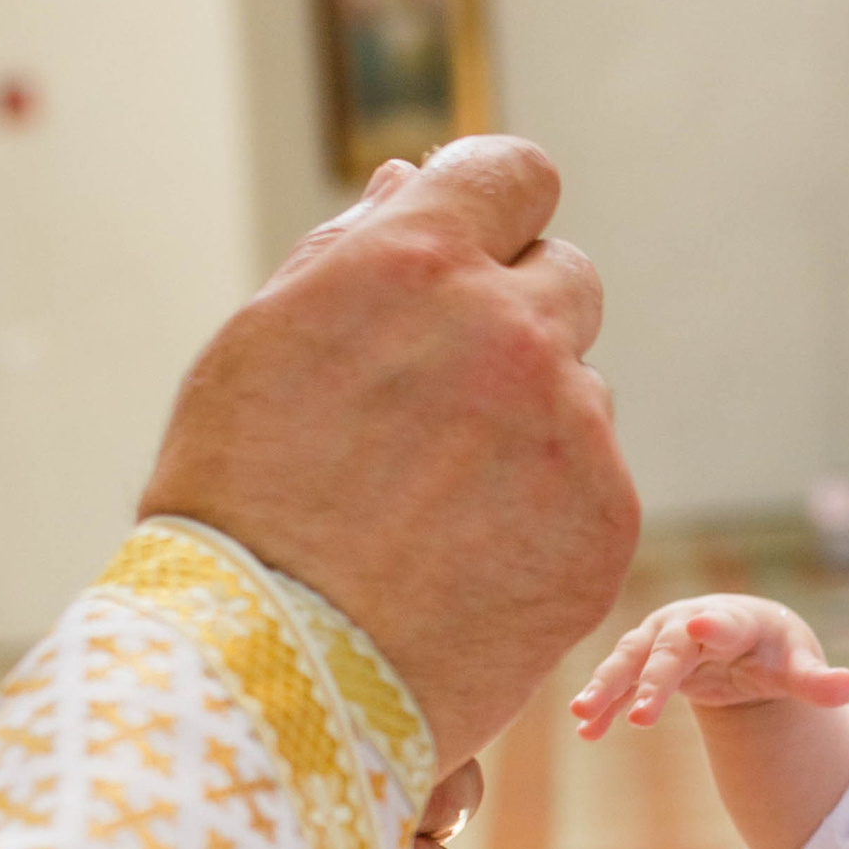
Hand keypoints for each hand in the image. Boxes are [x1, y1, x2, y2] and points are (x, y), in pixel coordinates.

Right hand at [139, 141, 639, 769]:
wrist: (274, 675)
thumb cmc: (241, 503)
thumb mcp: (262, 349)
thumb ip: (351, 256)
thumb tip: (411, 181)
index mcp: (416, 259)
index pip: (517, 174)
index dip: (498, 210)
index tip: (480, 249)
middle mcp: (511, 326)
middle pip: (568, 276)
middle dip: (519, 318)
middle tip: (445, 402)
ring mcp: (571, 424)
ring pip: (581, 386)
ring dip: (532, 421)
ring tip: (437, 504)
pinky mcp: (608, 517)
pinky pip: (596, 479)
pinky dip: (549, 509)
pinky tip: (473, 559)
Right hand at [572, 596, 848, 739]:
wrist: (743, 636)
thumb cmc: (776, 651)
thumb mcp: (798, 665)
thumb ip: (818, 681)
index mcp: (735, 620)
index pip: (724, 622)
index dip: (715, 624)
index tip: (703, 623)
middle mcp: (689, 623)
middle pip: (669, 650)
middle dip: (654, 681)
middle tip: (641, 719)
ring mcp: (661, 640)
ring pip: (629, 662)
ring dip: (606, 687)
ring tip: (582, 716)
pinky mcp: (643, 661)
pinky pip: (619, 683)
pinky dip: (603, 705)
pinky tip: (586, 733)